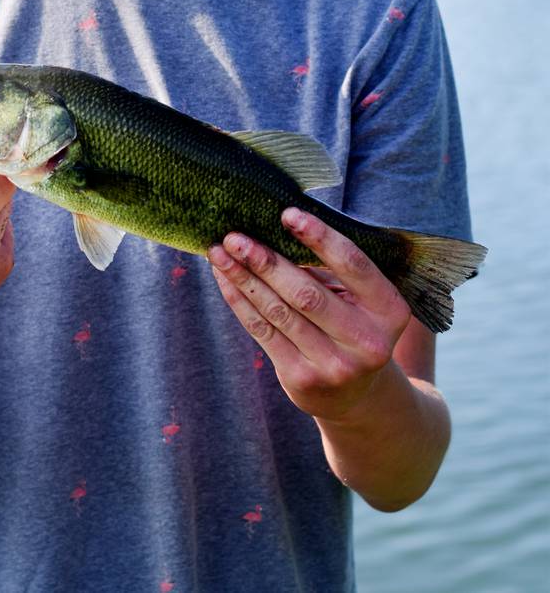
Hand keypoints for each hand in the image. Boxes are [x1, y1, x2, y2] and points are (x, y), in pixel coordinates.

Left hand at [208, 208, 411, 422]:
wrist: (354, 394)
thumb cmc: (352, 323)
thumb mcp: (361, 298)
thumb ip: (332, 268)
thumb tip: (276, 226)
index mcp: (389, 310)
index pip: (352, 265)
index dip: (320, 238)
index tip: (287, 214)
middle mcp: (366, 341)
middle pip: (307, 293)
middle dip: (266, 262)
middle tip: (235, 237)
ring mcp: (334, 365)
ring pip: (279, 311)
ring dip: (243, 278)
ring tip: (219, 252)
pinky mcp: (302, 379)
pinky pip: (262, 331)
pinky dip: (239, 300)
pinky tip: (224, 278)